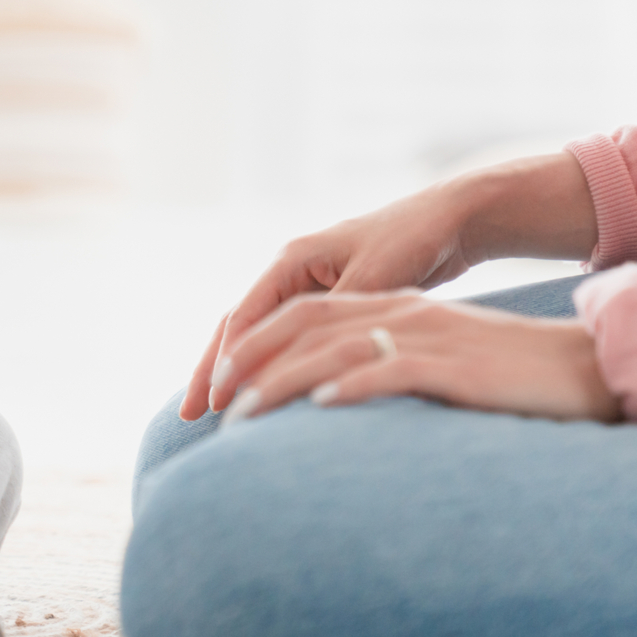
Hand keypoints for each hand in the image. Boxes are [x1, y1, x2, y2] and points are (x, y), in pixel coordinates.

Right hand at [179, 153, 596, 420]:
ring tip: (209, 415)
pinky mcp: (324, 306)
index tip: (215, 402)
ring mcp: (303, 290)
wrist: (450, 220)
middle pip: (235, 329)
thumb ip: (339, 316)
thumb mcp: (376, 276)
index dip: (226, 362)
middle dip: (211, 372)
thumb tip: (310, 356)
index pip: (243, 318)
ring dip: (233, 374)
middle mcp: (288, 274)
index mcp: (291, 261)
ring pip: (256, 338)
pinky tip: (260, 397)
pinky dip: (267, 369)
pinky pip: (283, 343)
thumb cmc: (414, 239)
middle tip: (186, 416)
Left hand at [213, 289, 617, 423]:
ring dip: (282, 381)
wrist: (588, 366)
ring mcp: (427, 334)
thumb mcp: (436, 361)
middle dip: (248, 361)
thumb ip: (383, 369)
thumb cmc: (509, 375)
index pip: (301, 314)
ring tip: (243, 415)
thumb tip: (330, 405)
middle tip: (208, 404)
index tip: (212, 387)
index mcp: (391, 307)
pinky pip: (393, 367)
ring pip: (334, 348)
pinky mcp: (456, 363)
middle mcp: (400, 312)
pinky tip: (322, 406)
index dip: (251, 345)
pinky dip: (354, 383)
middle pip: (303, 324)